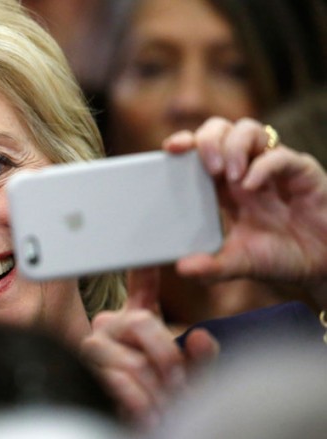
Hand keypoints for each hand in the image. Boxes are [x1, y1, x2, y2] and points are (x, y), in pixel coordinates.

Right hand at [79, 268, 218, 428]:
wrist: (151, 426)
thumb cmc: (167, 400)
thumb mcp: (192, 376)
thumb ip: (201, 357)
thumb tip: (202, 339)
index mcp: (135, 319)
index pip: (141, 285)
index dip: (146, 265)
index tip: (152, 250)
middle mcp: (110, 326)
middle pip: (140, 321)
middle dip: (167, 355)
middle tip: (179, 383)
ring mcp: (94, 348)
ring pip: (131, 358)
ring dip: (155, 388)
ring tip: (163, 405)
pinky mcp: (85, 371)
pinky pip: (117, 381)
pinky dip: (139, 401)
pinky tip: (147, 411)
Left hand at [163, 117, 326, 283]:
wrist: (323, 265)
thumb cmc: (280, 256)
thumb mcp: (239, 264)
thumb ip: (211, 267)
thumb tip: (182, 269)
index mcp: (223, 185)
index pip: (199, 150)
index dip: (185, 142)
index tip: (171, 148)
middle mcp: (245, 169)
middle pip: (221, 129)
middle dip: (209, 139)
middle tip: (209, 167)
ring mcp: (272, 167)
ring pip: (249, 130)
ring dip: (234, 146)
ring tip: (230, 175)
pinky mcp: (301, 172)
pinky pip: (281, 155)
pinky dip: (262, 166)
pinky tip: (251, 185)